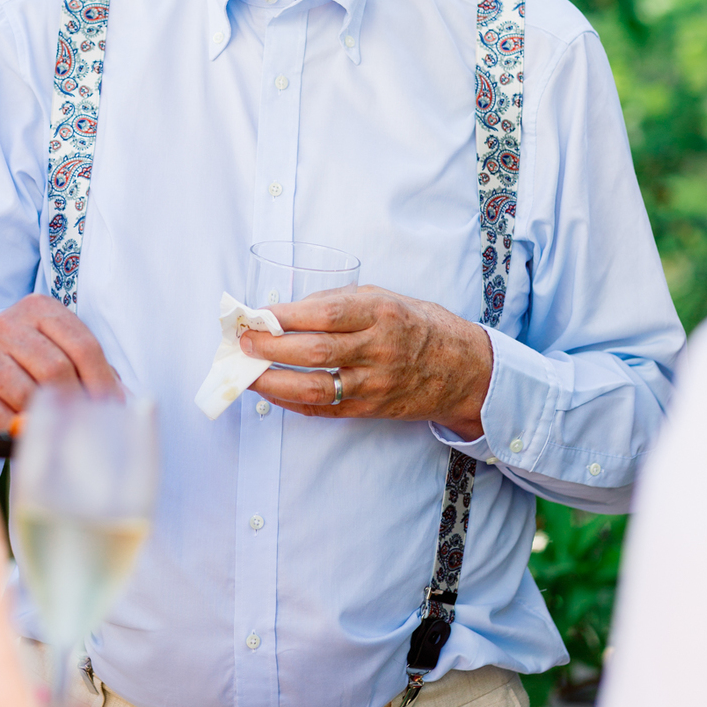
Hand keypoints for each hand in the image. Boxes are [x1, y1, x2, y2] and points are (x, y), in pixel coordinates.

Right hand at [0, 294, 119, 432]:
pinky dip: (19, 427)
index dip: (103, 381)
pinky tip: (26, 428)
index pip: (83, 346)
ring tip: (58, 426)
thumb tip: (122, 398)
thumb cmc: (24, 360)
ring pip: (28, 392)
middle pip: (57, 369)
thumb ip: (88, 366)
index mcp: (39, 308)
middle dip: (77, 401)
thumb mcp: (56, 346)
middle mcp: (7, 324)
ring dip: (47, 416)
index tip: (112, 407)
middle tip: (86, 422)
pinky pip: (1, 414)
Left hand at [240, 286, 492, 439]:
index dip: (286, 314)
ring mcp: (375, 383)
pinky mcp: (371, 408)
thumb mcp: (385, 298)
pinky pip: (325, 408)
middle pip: (314, 351)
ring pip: (315, 387)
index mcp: (381, 313)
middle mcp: (378, 349)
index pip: (326, 313)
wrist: (462, 369)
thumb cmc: (418, 325)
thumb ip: (340, 302)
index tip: (257, 314)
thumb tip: (289, 311)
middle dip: (271, 347)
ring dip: (274, 382)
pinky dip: (293, 402)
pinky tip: (273, 392)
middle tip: (244, 342)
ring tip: (248, 373)